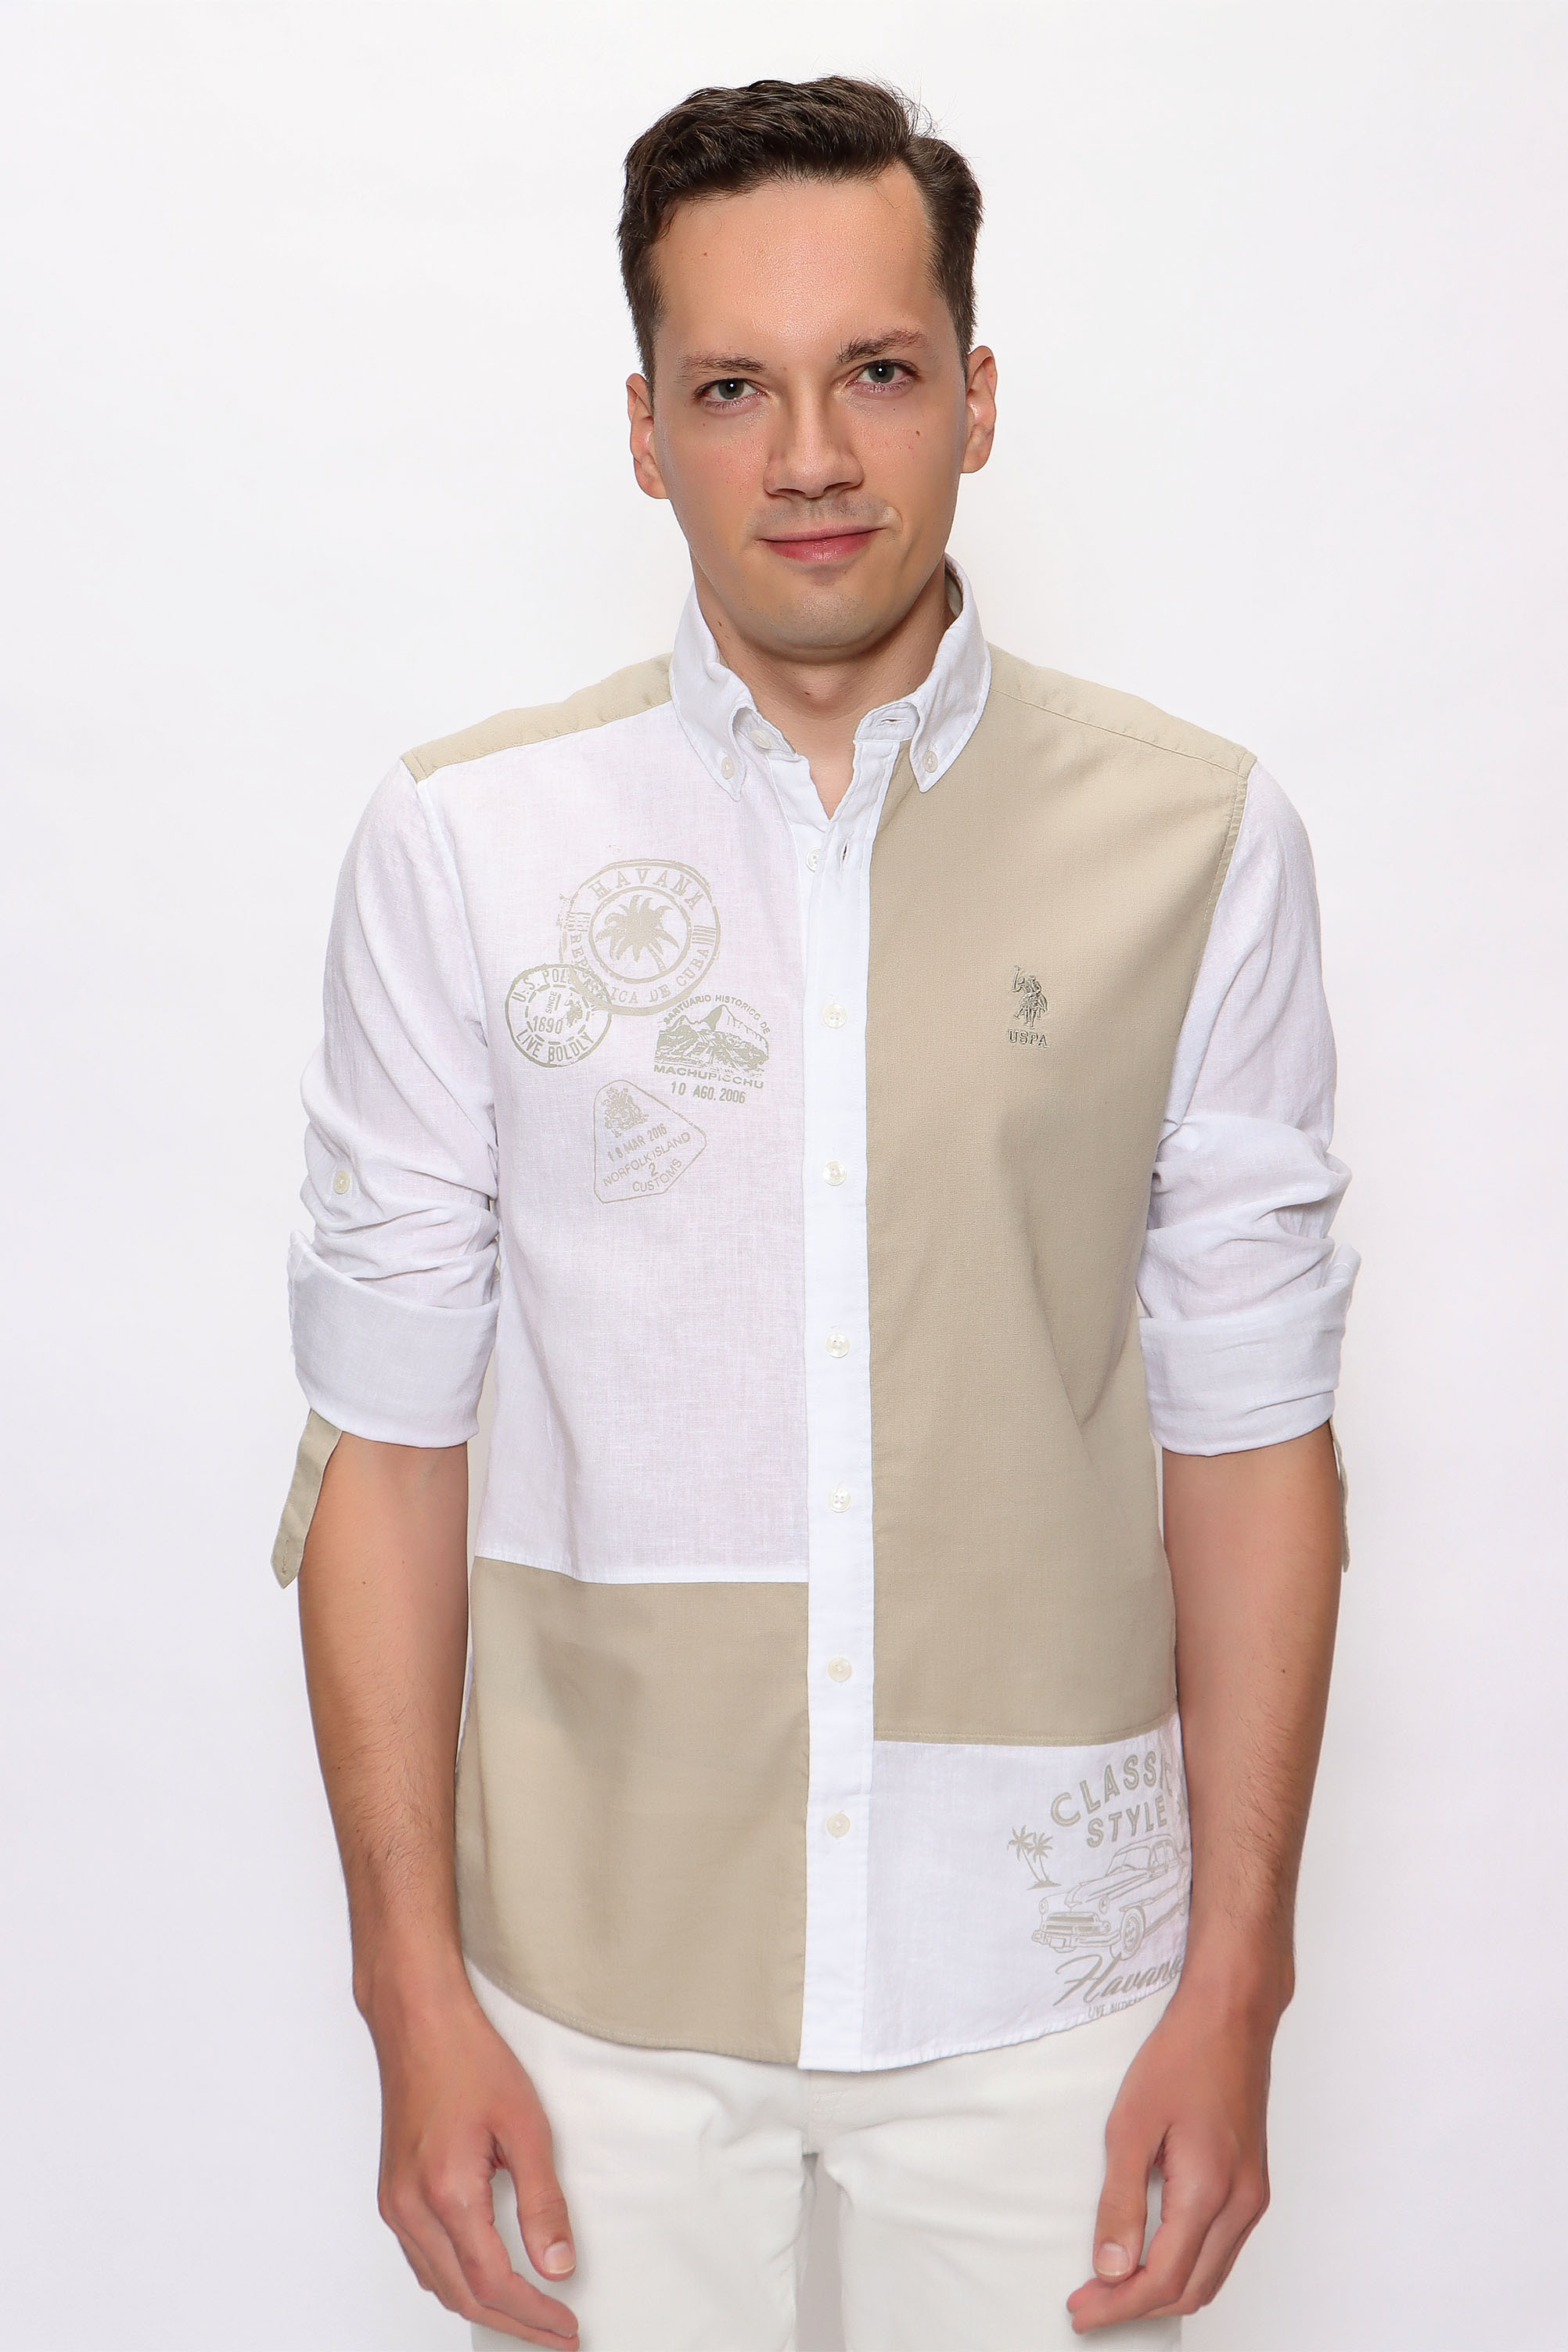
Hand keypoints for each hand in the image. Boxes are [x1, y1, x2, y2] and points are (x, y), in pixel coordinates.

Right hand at [370, 1976, 579, 2346]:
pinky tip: (482, 2280)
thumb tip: (559, 2265)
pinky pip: (422, 2261)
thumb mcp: (525, 2125)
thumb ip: (544, 2202)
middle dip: (514, 2322)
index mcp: (447, 2193)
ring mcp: (395, 2203)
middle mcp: (411, 2208)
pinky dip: (455, 2282)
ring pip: (439, 2284)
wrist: (418, 2022)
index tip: (567, 2326)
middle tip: (557, 2333)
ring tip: (529, 2315)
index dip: (535, 2314)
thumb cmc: (469, 2059)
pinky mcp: (392, 2193)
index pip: (494, 2283)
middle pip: (464, 2296)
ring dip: (484, 2306)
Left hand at [1065, 1981, 1274, 2333]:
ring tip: (1113, 2287)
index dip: (1118, 2305)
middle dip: (1137, 2307)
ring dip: (1163, 2291)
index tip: (1081, 2310)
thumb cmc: (1181, 2056)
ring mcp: (1254, 2197)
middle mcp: (1243, 2204)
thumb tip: (1110, 2267)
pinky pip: (1222, 2252)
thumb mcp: (1131, 2124)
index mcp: (1210, 2190)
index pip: (1163, 2279)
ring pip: (1211, 2277)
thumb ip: (1120, 2201)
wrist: (1231, 2017)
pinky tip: (1153, 2257)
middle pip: (1191, 2290)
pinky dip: (1187, 2268)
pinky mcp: (1254, 2186)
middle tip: (1089, 2303)